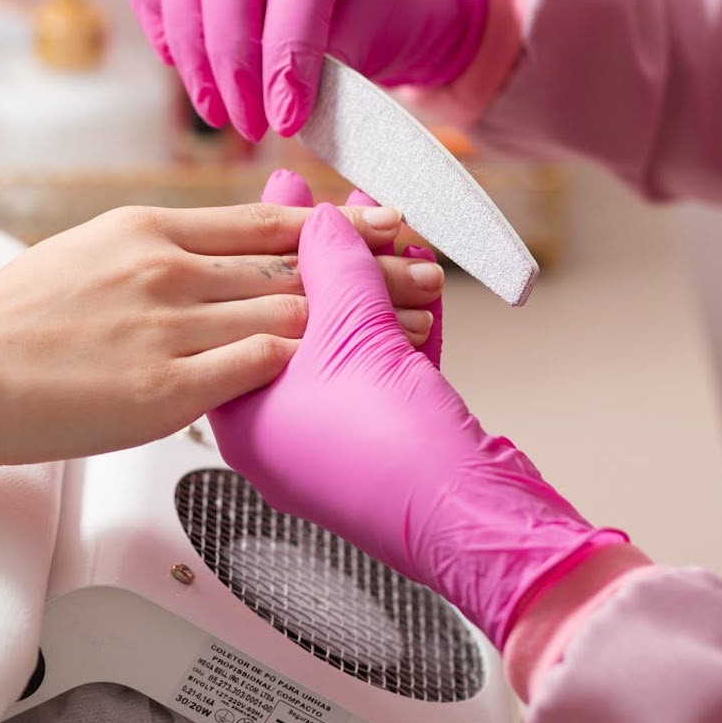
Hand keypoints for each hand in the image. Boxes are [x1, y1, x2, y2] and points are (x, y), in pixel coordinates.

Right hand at [0, 200, 404, 466]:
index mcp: (147, 230)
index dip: (335, 225)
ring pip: (290, 316)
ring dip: (362, 321)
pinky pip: (255, 372)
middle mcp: (167, 267)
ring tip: (419, 324)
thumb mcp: (80, 257)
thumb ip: (145, 255)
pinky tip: (355, 376)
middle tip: (431, 270)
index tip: (382, 224)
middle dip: (372, 268)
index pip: (265, 222)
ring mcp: (167, 326)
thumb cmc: (0, 320)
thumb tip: (190, 260)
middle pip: (295, 266)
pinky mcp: (161, 388)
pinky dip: (310, 371)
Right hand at [127, 0, 486, 140]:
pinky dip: (155, 16)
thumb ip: (327, 69)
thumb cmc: (370, 16)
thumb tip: (276, 109)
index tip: (287, 120)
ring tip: (217, 111)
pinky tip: (176, 62)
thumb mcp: (369, 41)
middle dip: (233, 61)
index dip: (288, 55)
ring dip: (191, 51)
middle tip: (250, 124)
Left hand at [209, 203, 624, 646]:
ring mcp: (339, 439)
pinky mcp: (392, 436)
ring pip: (351, 339)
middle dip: (326, 256)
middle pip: (297, 322)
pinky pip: (388, 362)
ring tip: (378, 219)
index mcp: (247, 419)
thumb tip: (318, 223)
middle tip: (328, 203)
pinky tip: (414, 268)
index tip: (280, 198)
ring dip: (373, 278)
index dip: (267, 248)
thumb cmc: (397, 457)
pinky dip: (402, 315)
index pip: (243, 315)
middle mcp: (285, 432)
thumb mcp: (355, 339)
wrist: (478, 524)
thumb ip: (334, 269)